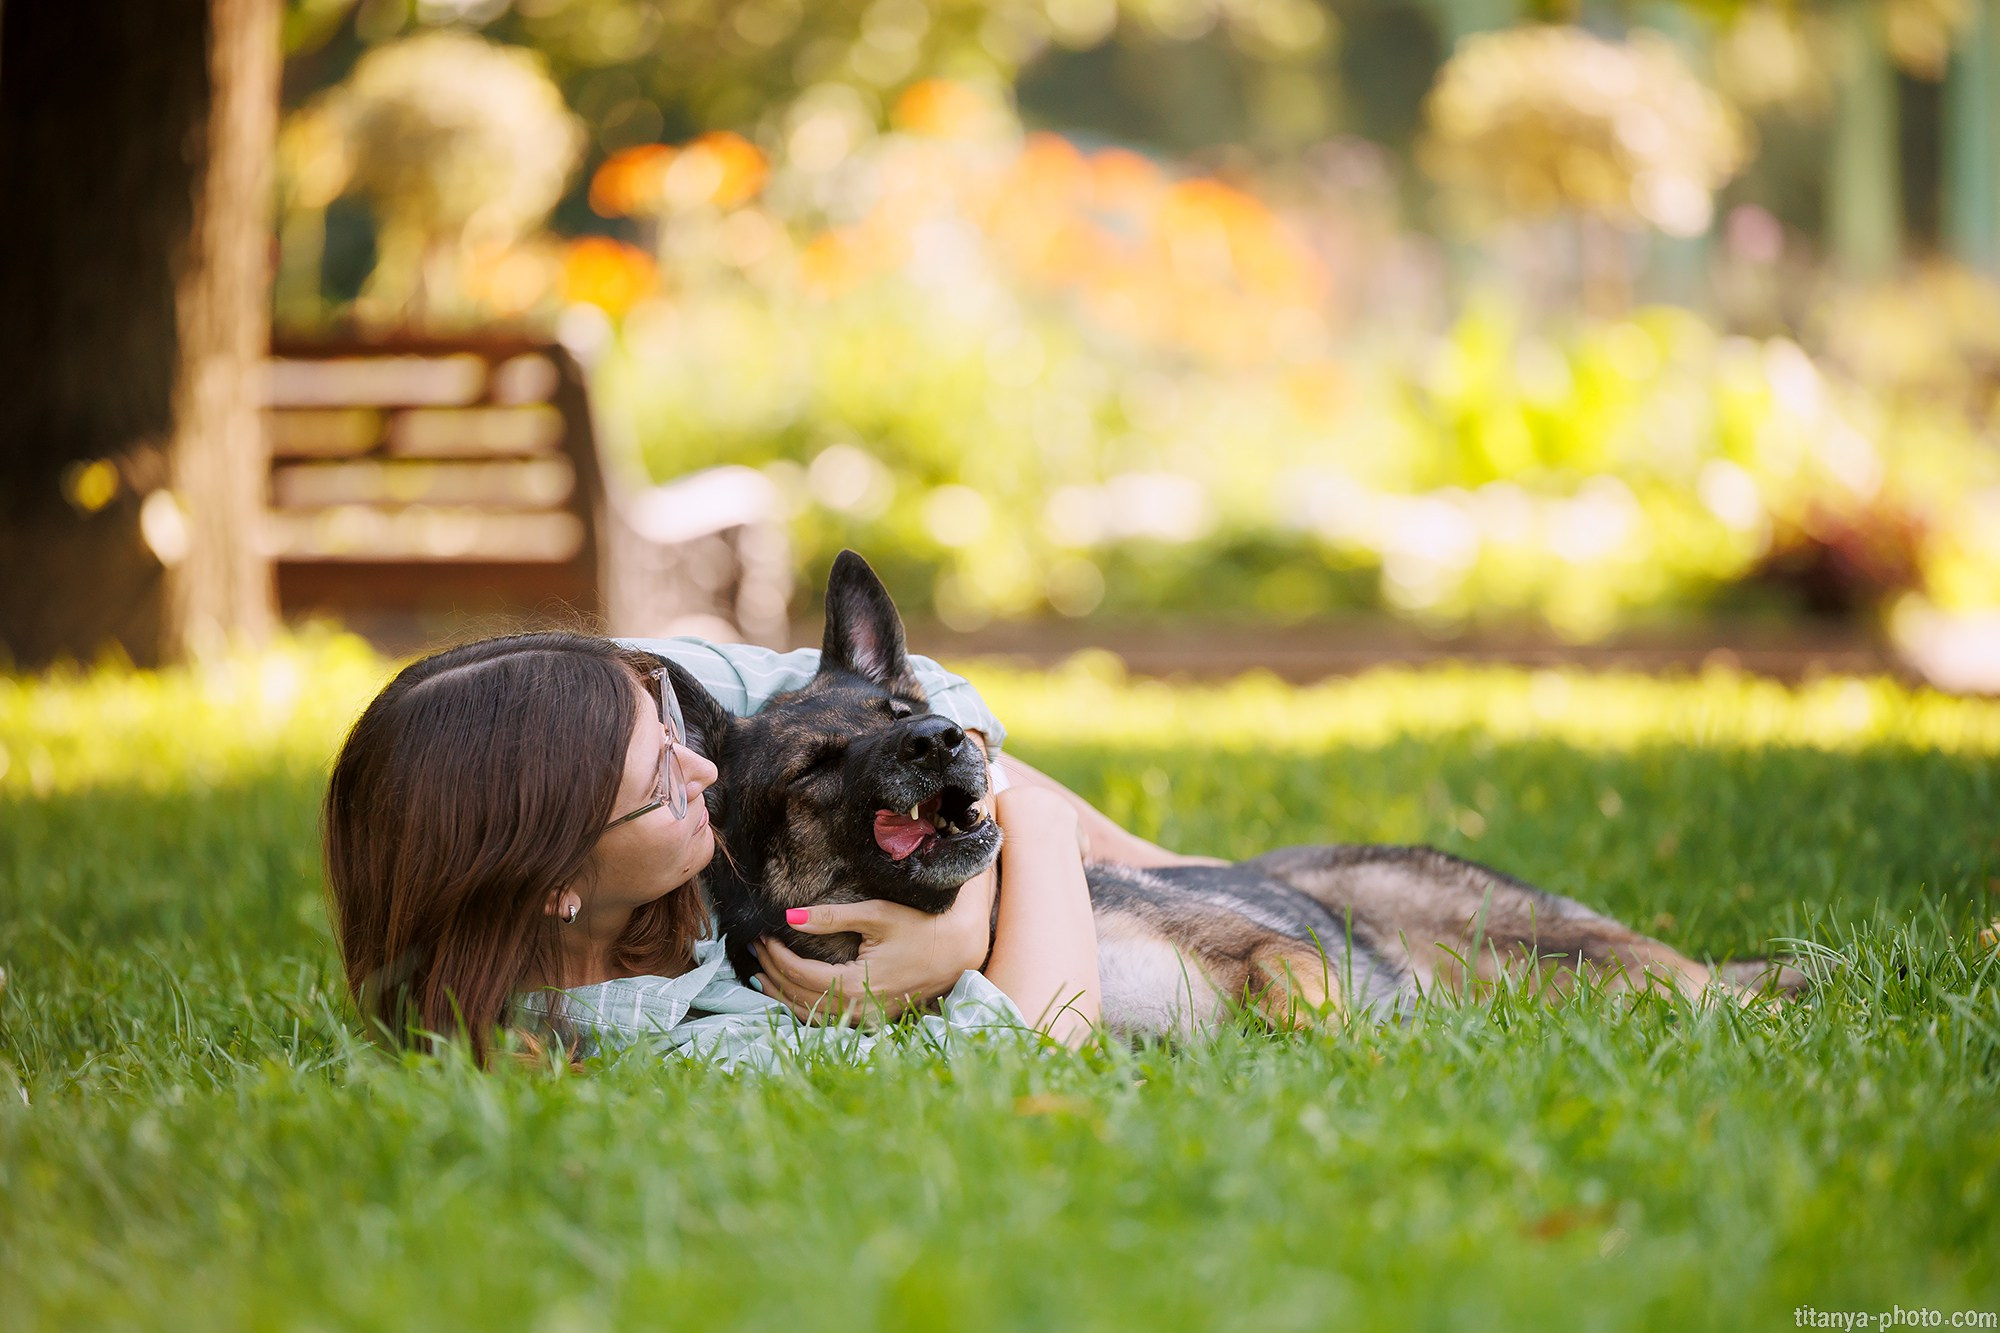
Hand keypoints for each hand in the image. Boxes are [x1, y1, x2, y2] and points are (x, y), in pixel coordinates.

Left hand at [753, 867, 997, 1025]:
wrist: (959, 951)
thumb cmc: (921, 927)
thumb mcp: (877, 915)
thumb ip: (832, 917)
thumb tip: (789, 916)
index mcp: (855, 984)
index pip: (800, 975)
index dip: (776, 957)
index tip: (762, 937)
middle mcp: (858, 1009)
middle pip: (799, 998)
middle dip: (772, 974)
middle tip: (754, 951)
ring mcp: (866, 1019)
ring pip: (810, 1015)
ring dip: (782, 996)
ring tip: (761, 974)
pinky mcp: (872, 1019)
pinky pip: (828, 1019)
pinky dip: (804, 1007)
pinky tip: (791, 993)